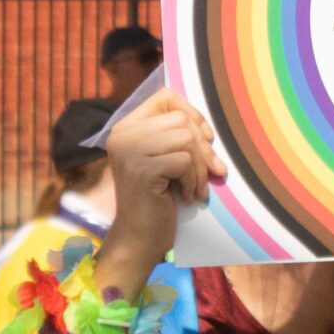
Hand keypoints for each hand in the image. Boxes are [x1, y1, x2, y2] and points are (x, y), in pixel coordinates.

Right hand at [105, 91, 225, 267]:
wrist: (140, 237)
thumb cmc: (159, 197)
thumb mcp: (166, 158)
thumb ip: (177, 135)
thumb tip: (210, 127)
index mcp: (126, 127)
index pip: (165, 97)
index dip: (191, 113)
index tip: (204, 138)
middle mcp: (122, 134)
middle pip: (181, 119)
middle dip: (203, 147)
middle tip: (209, 172)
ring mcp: (128, 150)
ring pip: (186, 139)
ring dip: (200, 167)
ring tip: (194, 187)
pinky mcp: (141, 169)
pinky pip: (185, 161)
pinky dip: (193, 180)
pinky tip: (187, 196)